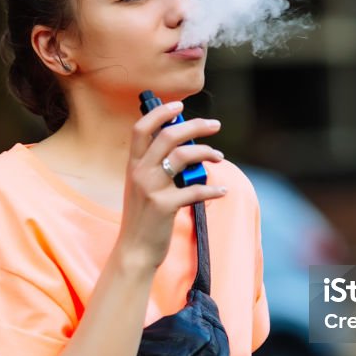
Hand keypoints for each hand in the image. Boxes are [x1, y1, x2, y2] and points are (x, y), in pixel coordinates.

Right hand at [116, 101, 226, 270]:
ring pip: (184, 156)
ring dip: (207, 152)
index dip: (160, 112)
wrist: (134, 250)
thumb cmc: (143, 217)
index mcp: (133, 165)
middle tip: (215, 125)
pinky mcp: (165, 206)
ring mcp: (152, 188)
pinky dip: (213, 189)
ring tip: (219, 156)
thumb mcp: (141, 187)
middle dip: (195, 126)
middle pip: (169, 135)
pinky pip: (195, 191)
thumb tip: (184, 147)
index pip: (141, 128)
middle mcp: (140, 172)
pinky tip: (222, 190)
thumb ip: (156, 166)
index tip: (179, 105)